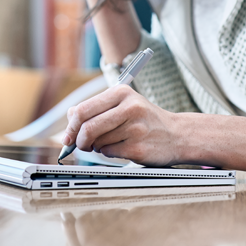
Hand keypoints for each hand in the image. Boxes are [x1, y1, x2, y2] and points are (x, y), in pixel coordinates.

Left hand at [63, 85, 182, 165]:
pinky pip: (109, 153)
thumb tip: (69, 118)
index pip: (83, 109)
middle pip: (87, 127)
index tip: (68, 136)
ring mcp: (135, 128)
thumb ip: (95, 108)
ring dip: (97, 146)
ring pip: (97, 142)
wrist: (177, 134)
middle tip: (81, 144)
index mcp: (121, 93)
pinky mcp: (138, 148)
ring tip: (111, 141)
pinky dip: (109, 153)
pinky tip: (121, 147)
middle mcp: (129, 107)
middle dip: (79, 140)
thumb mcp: (123, 105)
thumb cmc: (145, 119)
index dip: (71, 126)